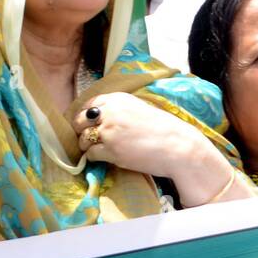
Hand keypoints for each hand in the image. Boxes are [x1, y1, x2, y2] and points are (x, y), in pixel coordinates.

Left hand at [71, 93, 245, 204]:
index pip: (88, 105)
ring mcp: (109, 130)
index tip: (90, 126)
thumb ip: (118, 110)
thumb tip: (96, 118)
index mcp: (118, 99)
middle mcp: (110, 111)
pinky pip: (90, 155)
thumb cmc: (163, 129)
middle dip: (82, 132)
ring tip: (102, 151)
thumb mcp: (139, 110)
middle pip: (79, 121)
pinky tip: (109, 158)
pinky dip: (95, 159)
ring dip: (88, 147)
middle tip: (91, 140)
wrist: (178, 146)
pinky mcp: (110, 149)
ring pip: (82, 139)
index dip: (86, 118)